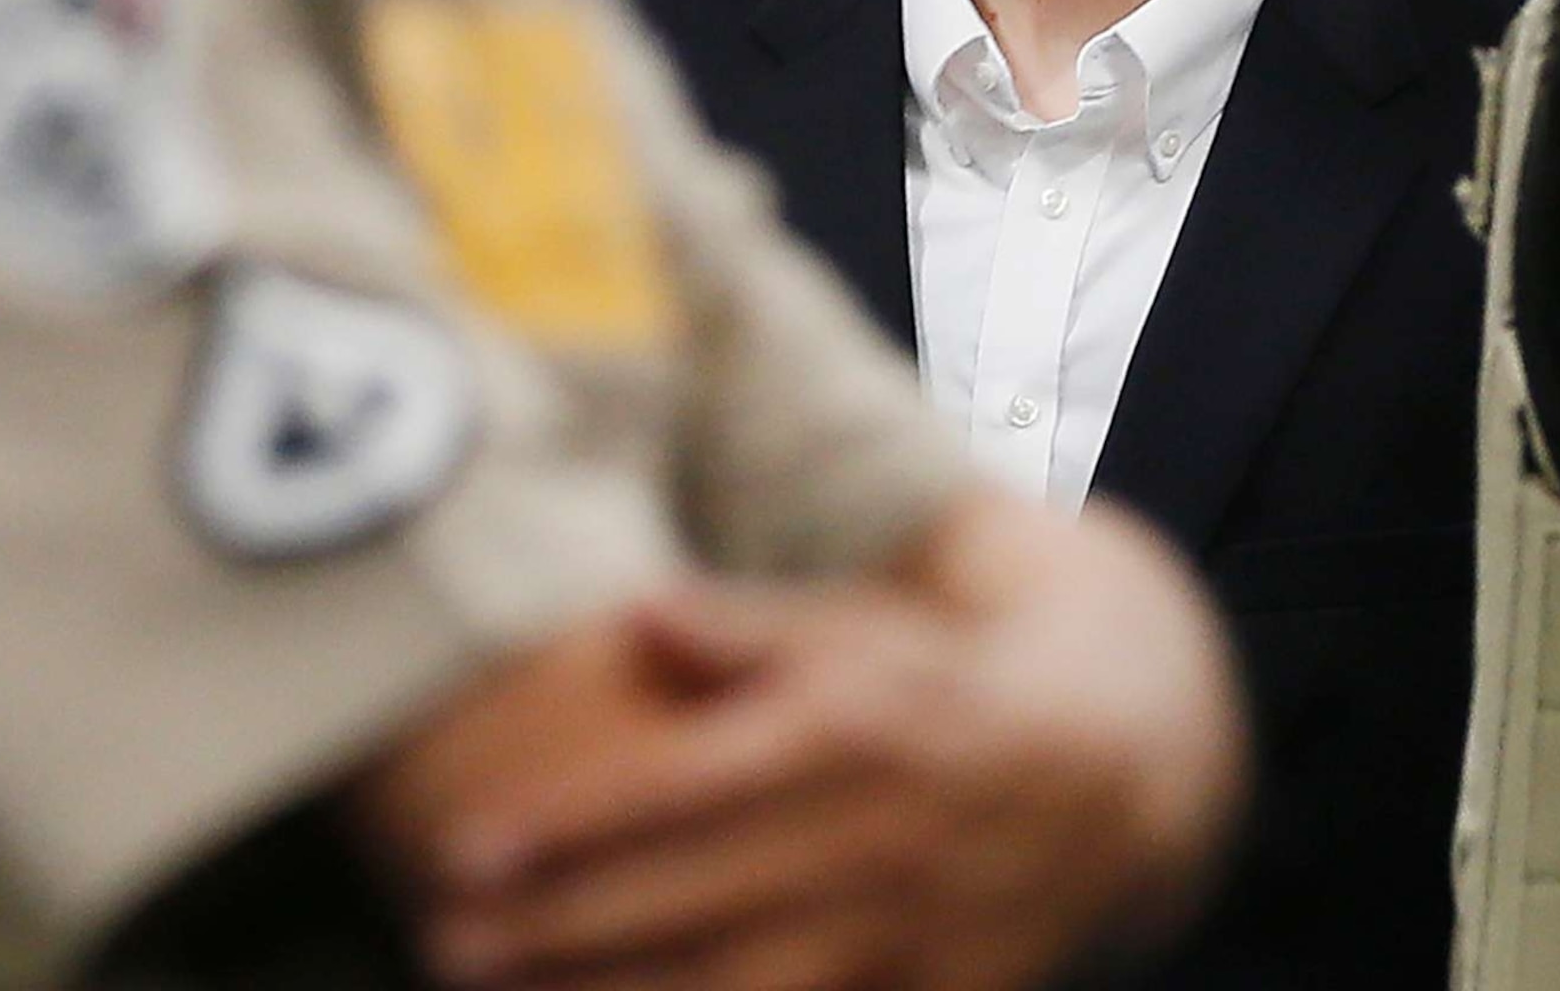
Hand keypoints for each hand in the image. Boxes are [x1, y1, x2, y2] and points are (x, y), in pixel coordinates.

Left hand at [419, 502, 1244, 990]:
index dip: (569, 822)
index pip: (683, 784)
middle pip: (692, 899)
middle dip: (557, 933)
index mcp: (851, 728)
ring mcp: (911, 930)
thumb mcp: (865, 624)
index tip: (464, 845)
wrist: (1116, 761)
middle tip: (443, 940)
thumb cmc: (944, 680)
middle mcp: (878, 833)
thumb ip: (751, 626)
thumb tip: (638, 619)